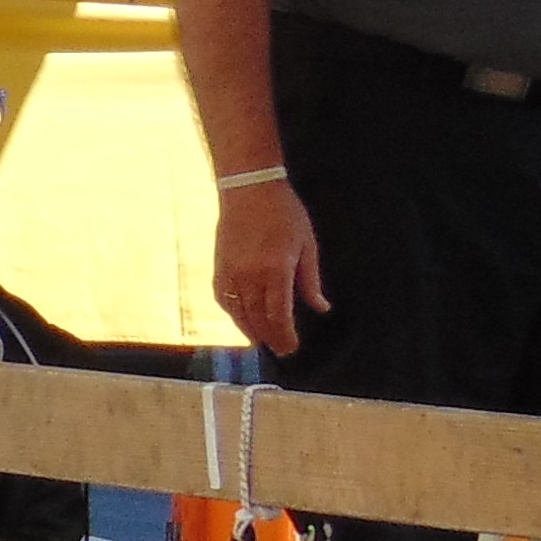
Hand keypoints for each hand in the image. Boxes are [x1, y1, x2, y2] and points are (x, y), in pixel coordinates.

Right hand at [212, 179, 326, 357]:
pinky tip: (242, 319)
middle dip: (270, 338)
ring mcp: (231, 274)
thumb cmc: (284, 213)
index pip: (279, 316)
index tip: (291, 347)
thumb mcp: (307, 245)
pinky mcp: (219, 268)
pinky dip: (233, 313)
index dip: (285, 336)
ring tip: (262, 341)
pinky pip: (224, 300)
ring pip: (239, 313)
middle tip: (280, 350)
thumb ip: (310, 281)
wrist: (249, 190)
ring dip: (251, 330)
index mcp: (276, 271)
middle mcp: (251, 277)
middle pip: (258, 319)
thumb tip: (321, 307)